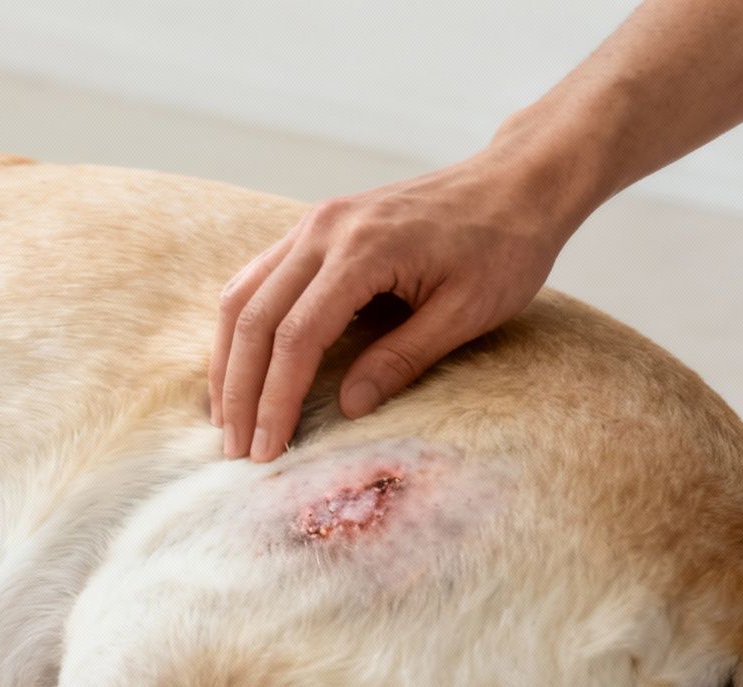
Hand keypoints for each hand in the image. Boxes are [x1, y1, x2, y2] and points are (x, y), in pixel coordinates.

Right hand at [210, 154, 575, 460]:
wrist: (516, 182)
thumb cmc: (505, 246)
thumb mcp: (467, 312)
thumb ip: (403, 359)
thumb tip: (347, 408)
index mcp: (364, 251)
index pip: (296, 337)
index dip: (276, 399)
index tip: (268, 449)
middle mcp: (324, 230)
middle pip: (253, 318)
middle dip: (239, 391)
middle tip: (236, 448)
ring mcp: (313, 224)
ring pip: (241, 296)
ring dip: (227, 361)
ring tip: (226, 417)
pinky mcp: (314, 228)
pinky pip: (256, 280)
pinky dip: (240, 328)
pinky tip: (239, 365)